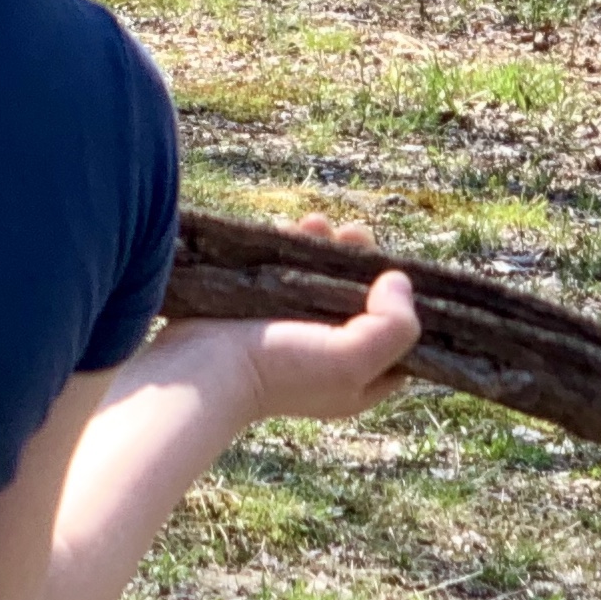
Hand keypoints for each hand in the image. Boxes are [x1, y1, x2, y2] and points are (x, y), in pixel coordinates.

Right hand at [165, 215, 419, 425]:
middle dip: (359, 260)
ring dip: (323, 245)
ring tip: (314, 222)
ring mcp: (290, 327)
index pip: (396, 333)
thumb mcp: (351, 361)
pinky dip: (289, 245)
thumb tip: (398, 280)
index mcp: (357, 377)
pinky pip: (284, 268)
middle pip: (359, 296)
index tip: (391, 267)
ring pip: (321, 277)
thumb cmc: (277, 371)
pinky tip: (287, 227)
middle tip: (351, 233)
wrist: (199, 368)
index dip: (401, 298)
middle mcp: (327, 353)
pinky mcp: (258, 305)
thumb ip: (394, 326)